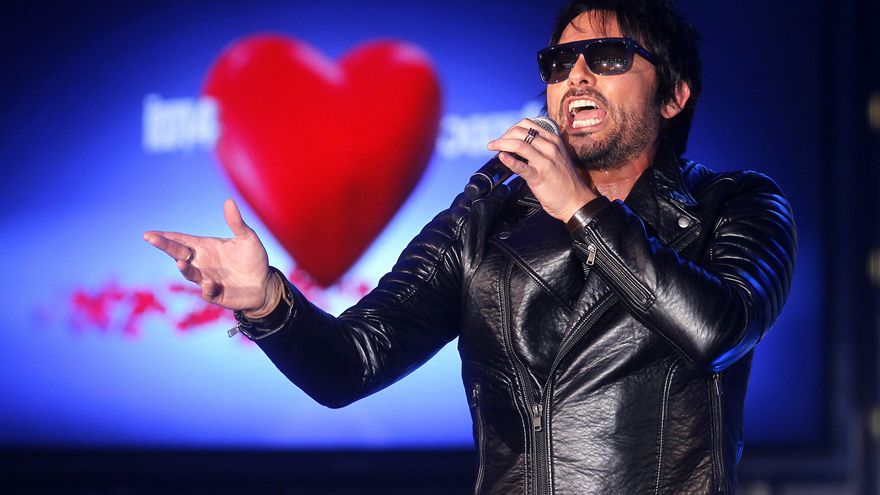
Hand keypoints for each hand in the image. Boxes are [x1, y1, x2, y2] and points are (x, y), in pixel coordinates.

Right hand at [143, 198, 277, 313]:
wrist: (265, 285)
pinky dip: (207, 287)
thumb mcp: (248, 238)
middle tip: (151, 238)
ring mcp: (206, 279)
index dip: (165, 236)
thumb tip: (229, 201)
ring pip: (190, 273)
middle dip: (165, 246)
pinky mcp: (216, 294)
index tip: (149, 233)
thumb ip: (236, 222)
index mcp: (205, 247)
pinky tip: (210, 282)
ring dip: (185, 268)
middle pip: (178, 254)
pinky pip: (207, 291)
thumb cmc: (254, 259)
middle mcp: (202, 263)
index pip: (181, 240)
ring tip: (180, 262)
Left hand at [487, 119, 596, 221]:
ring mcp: (545, 162)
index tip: (504, 136)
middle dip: (504, 136)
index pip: (528, 124)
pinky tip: (501, 157)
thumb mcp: (556, 156)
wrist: (576, 201)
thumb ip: (541, 148)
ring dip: (501, 144)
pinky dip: (509, 161)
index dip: (511, 128)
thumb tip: (519, 144)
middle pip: (521, 132)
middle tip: (495, 144)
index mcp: (554, 140)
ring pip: (519, 145)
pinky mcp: (539, 177)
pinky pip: (521, 166)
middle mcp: (550, 147)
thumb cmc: (564, 180)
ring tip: (492, 147)